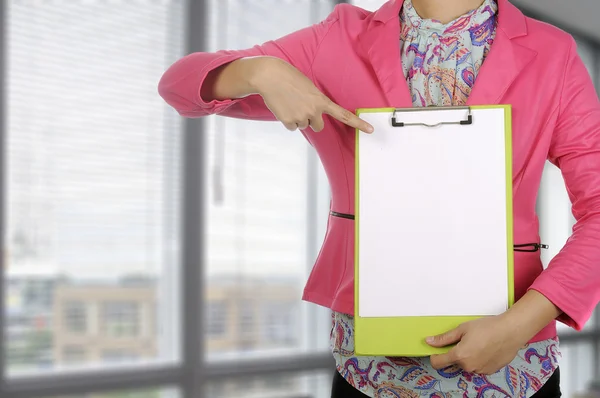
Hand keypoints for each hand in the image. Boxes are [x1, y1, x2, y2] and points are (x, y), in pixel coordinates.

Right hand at [250, 57, 373, 132]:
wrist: (269, 76)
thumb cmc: (288, 77)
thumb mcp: (308, 86)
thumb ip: (314, 100)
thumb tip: (311, 115)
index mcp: (321, 100)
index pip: (343, 114)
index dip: (358, 123)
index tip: (370, 130)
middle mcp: (313, 111)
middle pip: (318, 126)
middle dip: (312, 120)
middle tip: (301, 106)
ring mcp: (301, 117)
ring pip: (303, 125)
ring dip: (297, 117)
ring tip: (289, 102)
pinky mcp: (288, 122)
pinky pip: (292, 127)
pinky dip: (287, 120)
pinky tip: (283, 107)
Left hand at [426, 314, 525, 374]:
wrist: (511, 331)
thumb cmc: (487, 327)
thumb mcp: (462, 329)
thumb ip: (444, 338)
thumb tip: (429, 341)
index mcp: (459, 355)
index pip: (438, 363)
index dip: (434, 356)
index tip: (436, 350)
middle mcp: (468, 366)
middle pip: (454, 362)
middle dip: (455, 353)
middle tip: (464, 340)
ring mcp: (480, 370)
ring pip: (467, 365)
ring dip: (467, 357)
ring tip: (478, 343)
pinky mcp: (489, 371)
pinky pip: (478, 367)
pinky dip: (478, 360)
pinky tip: (486, 349)